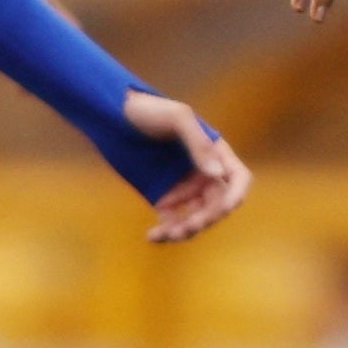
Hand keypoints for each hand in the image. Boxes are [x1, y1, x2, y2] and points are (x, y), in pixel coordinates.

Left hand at [122, 92, 252, 241]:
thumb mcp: (177, 118)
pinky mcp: (162, 198)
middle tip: (187, 226)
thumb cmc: (147, 110)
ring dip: (187, 230)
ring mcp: (183, 187)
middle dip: (206, 218)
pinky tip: (153, 237)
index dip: (235, 196)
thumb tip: (217, 174)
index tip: (224, 209)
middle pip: (217, 205)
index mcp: (214, 152)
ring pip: (196, 218)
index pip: (237, 178)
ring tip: (169, 234)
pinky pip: (171, 221)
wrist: (111, 115)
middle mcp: (203, 172)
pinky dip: (165, 233)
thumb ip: (198, 144)